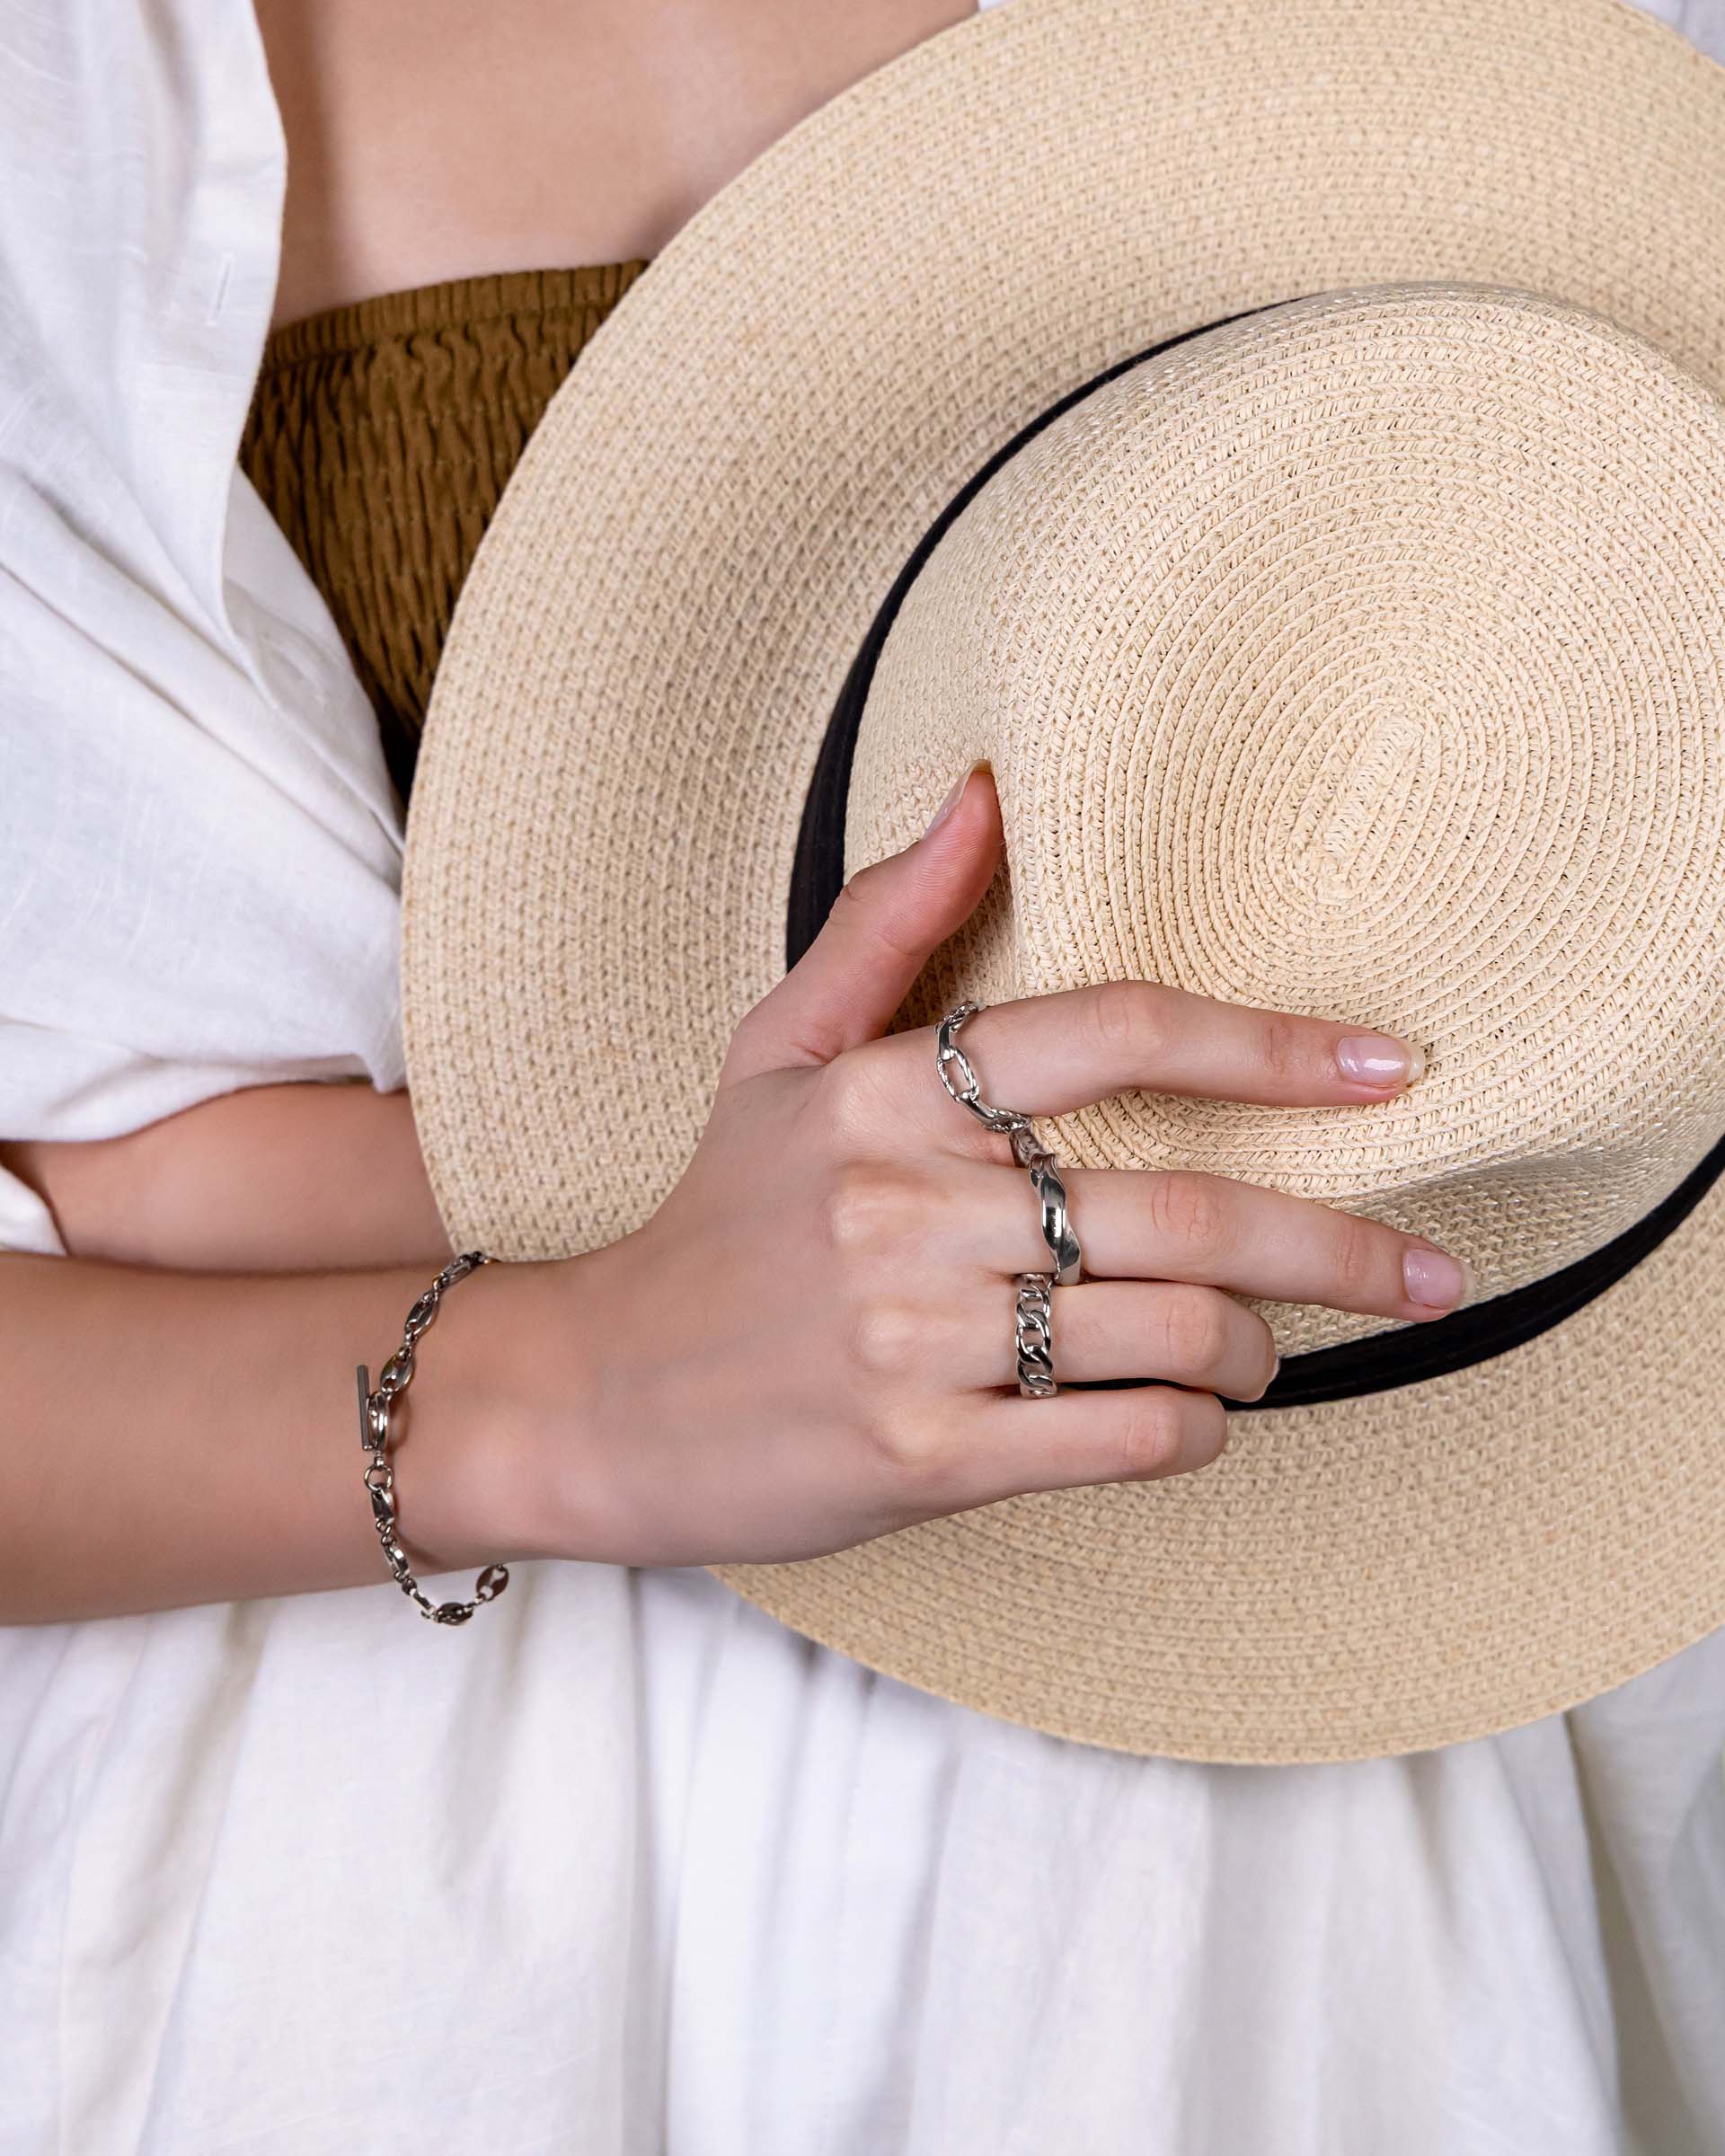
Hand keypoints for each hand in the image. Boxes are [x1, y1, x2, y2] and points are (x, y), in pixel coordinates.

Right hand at [541, 766, 1467, 1568]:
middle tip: (1425, 1271)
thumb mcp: (773, 1050)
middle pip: (1183, 1210)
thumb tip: (990, 791)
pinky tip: (1197, 1418)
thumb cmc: (717, 1219)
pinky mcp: (918, 1457)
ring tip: (1267, 1352)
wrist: (593, 1397)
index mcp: (886, 1089)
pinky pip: (1120, 1442)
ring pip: (1170, 1336)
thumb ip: (886, 923)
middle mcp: (905, 1203)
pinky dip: (1196, 1433)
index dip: (1273, 1046)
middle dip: (1337, 1247)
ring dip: (1260, 1352)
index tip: (1390, 1068)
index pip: (1116, 1034)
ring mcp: (911, 1336)